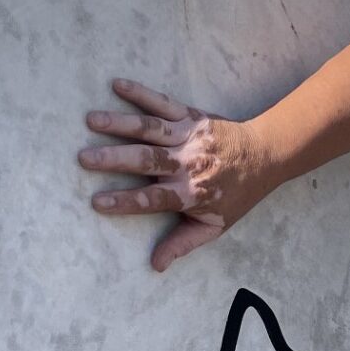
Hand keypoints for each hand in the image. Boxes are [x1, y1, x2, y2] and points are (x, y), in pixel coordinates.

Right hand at [79, 79, 277, 271]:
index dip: (126, 201)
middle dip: (114, 159)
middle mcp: (188, 163)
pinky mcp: (191, 116)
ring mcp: (188, 137)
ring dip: (120, 123)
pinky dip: (141, 93)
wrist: (266, 155)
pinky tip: (117, 85)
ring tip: (91, 120)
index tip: (97, 202)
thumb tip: (156, 266)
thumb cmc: (237, 194)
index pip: (153, 199)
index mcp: (191, 193)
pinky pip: (163, 103)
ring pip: (150, 129)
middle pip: (146, 160)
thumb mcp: (215, 226)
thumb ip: (183, 244)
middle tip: (83, 158)